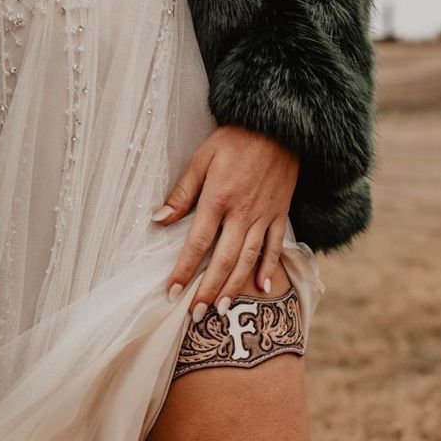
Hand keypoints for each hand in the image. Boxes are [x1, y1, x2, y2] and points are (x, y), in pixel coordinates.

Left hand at [153, 125, 298, 320]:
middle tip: (196, 314)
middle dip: (208, 290)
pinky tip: (261, 288)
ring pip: (248, 260)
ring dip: (234, 287)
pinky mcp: (280, 214)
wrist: (280, 126)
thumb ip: (182, 193)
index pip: (197, 243)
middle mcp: (242, 213)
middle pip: (223, 260)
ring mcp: (264, 216)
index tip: (171, 293)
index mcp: (218, 199)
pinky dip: (269, 268)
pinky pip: (276, 247)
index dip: (183, 271)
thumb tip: (159, 220)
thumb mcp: (202, 159)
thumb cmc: (235, 139)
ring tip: (221, 309)